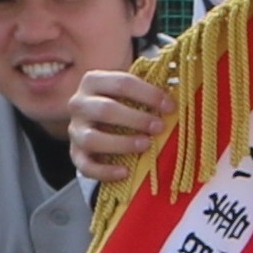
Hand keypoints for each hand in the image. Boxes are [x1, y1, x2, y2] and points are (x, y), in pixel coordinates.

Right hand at [61, 66, 172, 190]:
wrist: (96, 116)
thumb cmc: (120, 100)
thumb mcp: (130, 88)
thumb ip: (149, 86)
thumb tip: (178, 91)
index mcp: (93, 81)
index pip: (121, 83)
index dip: (148, 94)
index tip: (170, 106)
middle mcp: (79, 104)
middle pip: (105, 110)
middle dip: (136, 119)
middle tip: (159, 126)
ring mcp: (75, 130)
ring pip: (92, 139)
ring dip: (122, 143)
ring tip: (145, 145)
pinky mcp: (75, 153)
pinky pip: (85, 165)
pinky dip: (105, 171)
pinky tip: (125, 171)